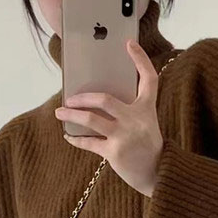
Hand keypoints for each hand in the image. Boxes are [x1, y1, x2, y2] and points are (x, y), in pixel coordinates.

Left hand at [54, 39, 163, 197]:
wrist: (157, 174)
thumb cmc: (147, 146)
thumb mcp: (145, 123)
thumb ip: (129, 110)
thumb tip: (95, 101)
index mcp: (146, 109)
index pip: (149, 79)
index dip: (140, 59)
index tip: (129, 43)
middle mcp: (136, 120)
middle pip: (104, 99)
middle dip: (82, 98)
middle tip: (69, 98)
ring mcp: (124, 136)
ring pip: (91, 119)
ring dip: (71, 115)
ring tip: (60, 113)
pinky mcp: (114, 153)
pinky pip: (89, 142)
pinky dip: (76, 139)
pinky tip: (68, 136)